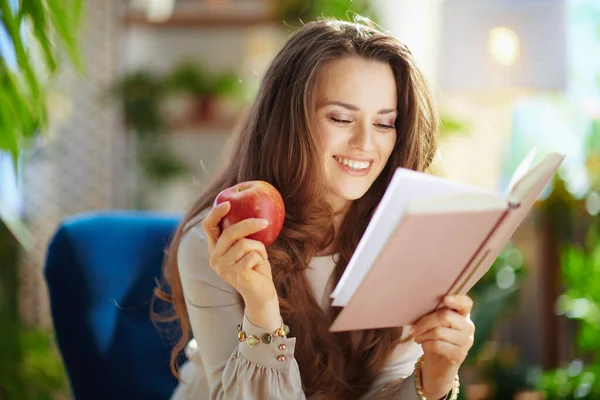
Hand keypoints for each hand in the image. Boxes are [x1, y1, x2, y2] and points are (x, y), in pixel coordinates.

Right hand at [202, 201, 278, 315]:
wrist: (261, 295)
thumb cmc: (257, 268)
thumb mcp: (249, 247)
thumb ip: (244, 235)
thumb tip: (252, 208)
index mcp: (216, 249)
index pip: (208, 227)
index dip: (216, 212)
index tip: (228, 202)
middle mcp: (215, 258)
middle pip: (229, 233)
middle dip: (248, 224)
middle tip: (265, 222)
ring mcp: (223, 268)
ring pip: (244, 244)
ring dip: (259, 249)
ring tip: (260, 259)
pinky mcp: (235, 274)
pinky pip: (252, 255)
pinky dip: (261, 259)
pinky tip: (259, 269)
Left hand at [410, 295, 474, 398]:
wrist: (438, 364)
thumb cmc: (434, 337)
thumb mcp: (434, 322)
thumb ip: (434, 313)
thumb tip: (418, 304)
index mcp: (463, 314)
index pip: (465, 303)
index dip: (457, 299)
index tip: (445, 299)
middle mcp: (468, 326)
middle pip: (445, 316)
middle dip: (425, 322)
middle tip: (413, 329)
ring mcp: (466, 341)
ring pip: (439, 332)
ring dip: (422, 335)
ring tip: (417, 337)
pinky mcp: (459, 354)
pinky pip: (438, 345)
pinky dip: (426, 344)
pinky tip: (424, 345)